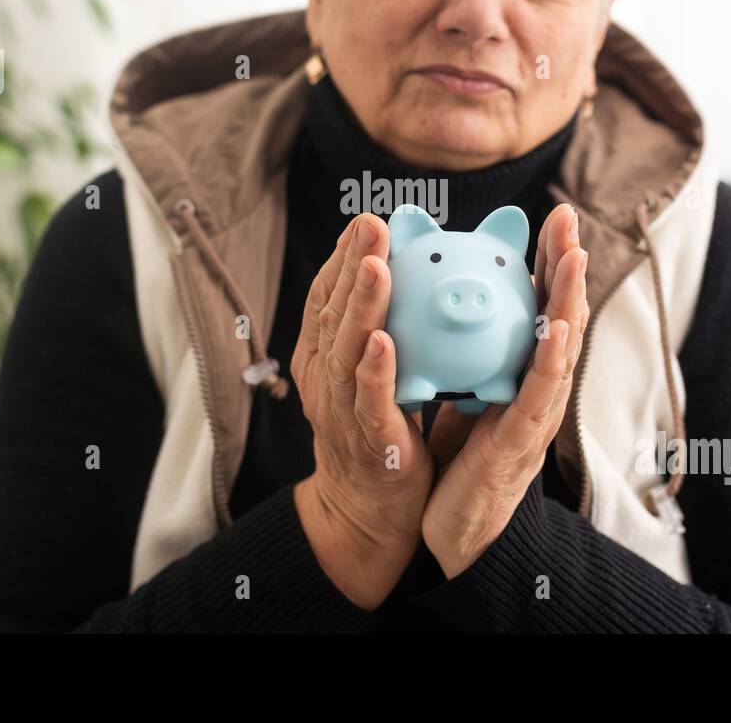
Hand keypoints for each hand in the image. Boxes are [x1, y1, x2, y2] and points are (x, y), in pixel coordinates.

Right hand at [292, 213, 434, 608]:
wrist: (367, 510)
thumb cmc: (376, 431)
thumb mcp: (372, 372)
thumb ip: (383, 327)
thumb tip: (408, 277)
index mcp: (322, 357)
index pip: (326, 298)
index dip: (341, 258)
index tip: (364, 221)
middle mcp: (323, 378)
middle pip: (331, 314)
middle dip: (350, 265)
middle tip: (371, 225)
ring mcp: (340, 410)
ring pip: (346, 351)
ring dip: (360, 306)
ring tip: (375, 266)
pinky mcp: (367, 440)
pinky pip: (368, 402)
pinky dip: (374, 370)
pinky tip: (385, 341)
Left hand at [422, 203, 588, 578]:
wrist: (456, 528)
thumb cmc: (461, 459)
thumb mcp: (464, 390)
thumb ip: (469, 351)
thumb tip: (452, 301)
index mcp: (522, 370)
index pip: (538, 304)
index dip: (548, 261)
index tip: (552, 217)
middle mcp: (539, 386)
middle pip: (560, 313)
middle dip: (566, 264)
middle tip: (568, 217)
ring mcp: (537, 413)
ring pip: (561, 347)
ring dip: (570, 299)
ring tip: (575, 255)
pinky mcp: (524, 441)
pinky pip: (539, 394)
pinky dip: (552, 359)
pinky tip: (554, 328)